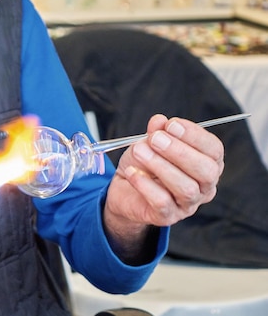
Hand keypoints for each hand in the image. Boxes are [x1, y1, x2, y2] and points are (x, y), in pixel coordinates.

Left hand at [103, 114, 223, 262]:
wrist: (124, 189)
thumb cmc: (144, 164)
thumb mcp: (149, 143)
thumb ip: (157, 132)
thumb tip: (159, 121)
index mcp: (207, 164)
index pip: (214, 150)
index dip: (194, 135)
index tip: (171, 124)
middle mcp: (204, 187)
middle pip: (206, 171)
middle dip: (180, 151)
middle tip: (154, 138)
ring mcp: (188, 204)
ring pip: (186, 188)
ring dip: (160, 166)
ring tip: (139, 151)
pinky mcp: (167, 217)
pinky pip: (162, 202)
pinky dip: (145, 185)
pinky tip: (131, 173)